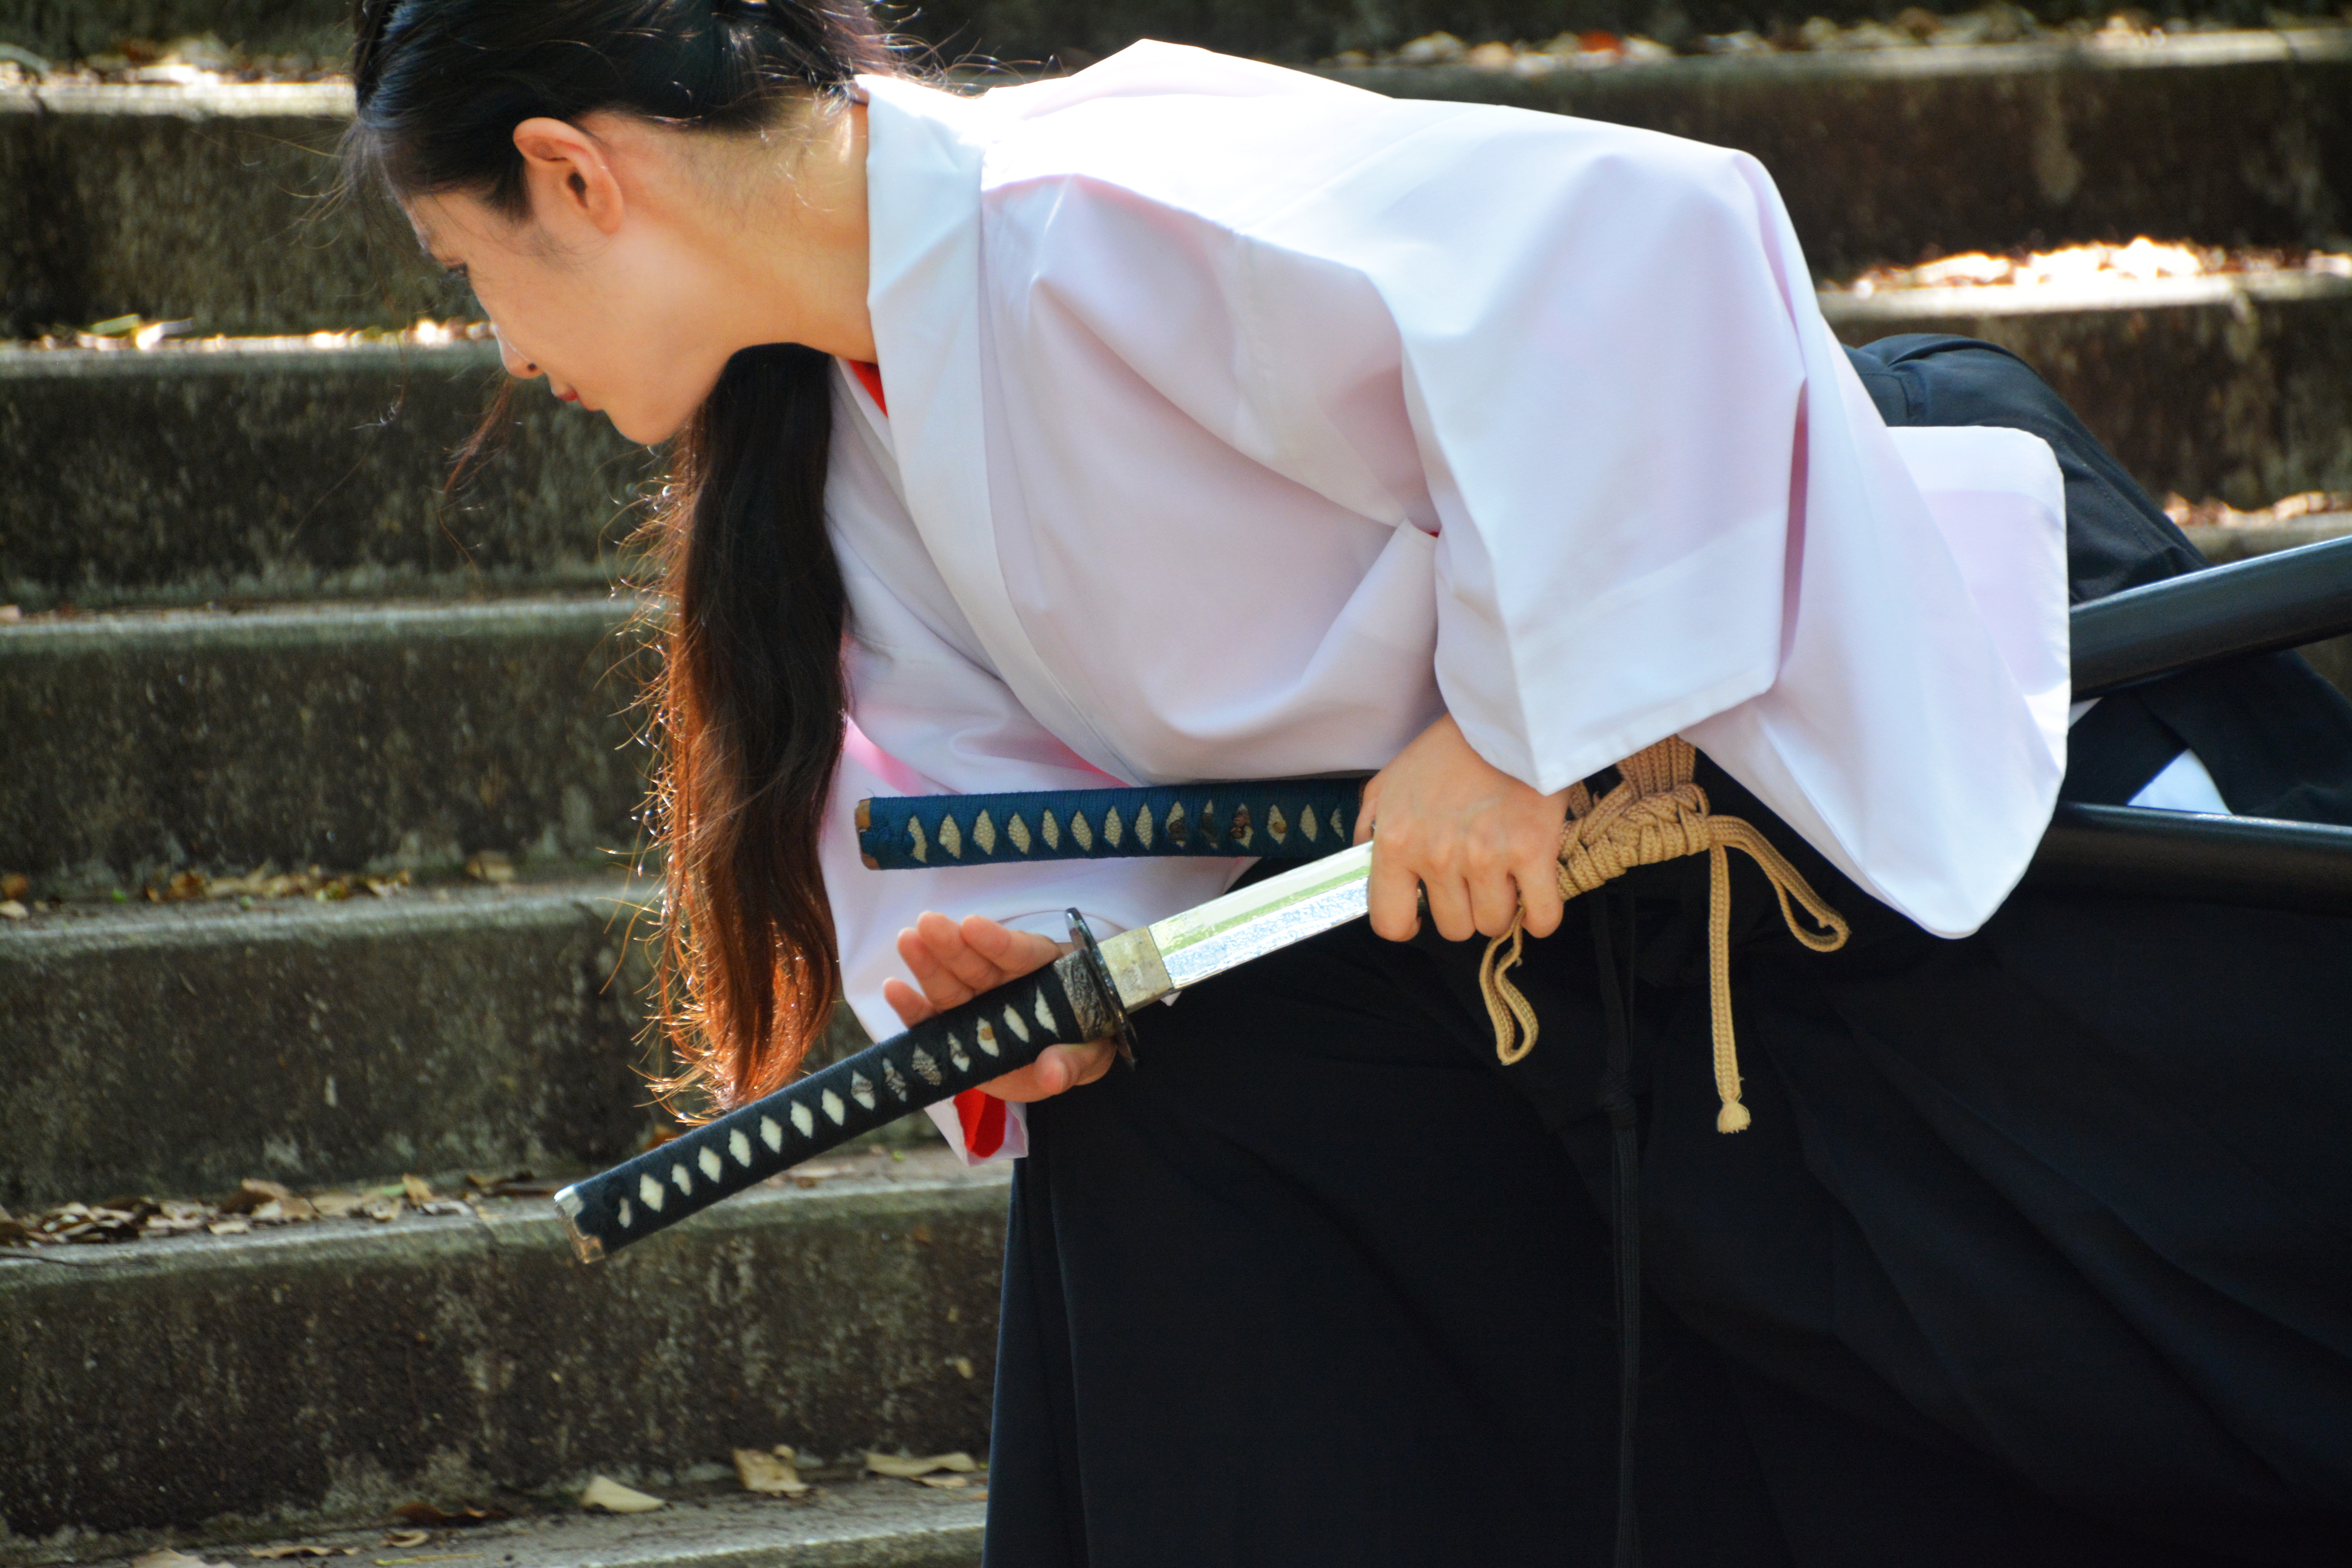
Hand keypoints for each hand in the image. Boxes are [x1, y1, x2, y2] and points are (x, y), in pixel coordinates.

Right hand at [881, 911, 1116, 1101]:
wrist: (1064, 1062)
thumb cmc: (1082, 1043)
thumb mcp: (1091, 1054)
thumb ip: (1073, 1061)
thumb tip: (1053, 1075)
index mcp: (1042, 973)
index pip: (1020, 954)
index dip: (997, 942)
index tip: (973, 926)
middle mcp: (1005, 982)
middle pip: (977, 963)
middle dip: (952, 944)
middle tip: (927, 923)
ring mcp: (977, 1003)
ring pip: (949, 983)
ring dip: (927, 964)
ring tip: (907, 941)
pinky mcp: (955, 1028)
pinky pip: (932, 1019)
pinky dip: (912, 1008)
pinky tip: (893, 989)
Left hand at [1356, 714, 1572, 943]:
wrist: (1502, 717)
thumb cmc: (1446, 752)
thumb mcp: (1387, 785)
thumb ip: (1368, 831)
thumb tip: (1364, 870)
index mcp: (1396, 844)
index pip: (1389, 921)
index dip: (1406, 925)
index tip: (1419, 914)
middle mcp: (1437, 858)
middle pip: (1452, 927)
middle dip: (1462, 909)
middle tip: (1470, 880)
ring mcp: (1486, 858)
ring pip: (1493, 922)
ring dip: (1498, 906)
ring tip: (1502, 876)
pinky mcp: (1533, 853)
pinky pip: (1541, 916)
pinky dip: (1540, 917)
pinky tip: (1533, 898)